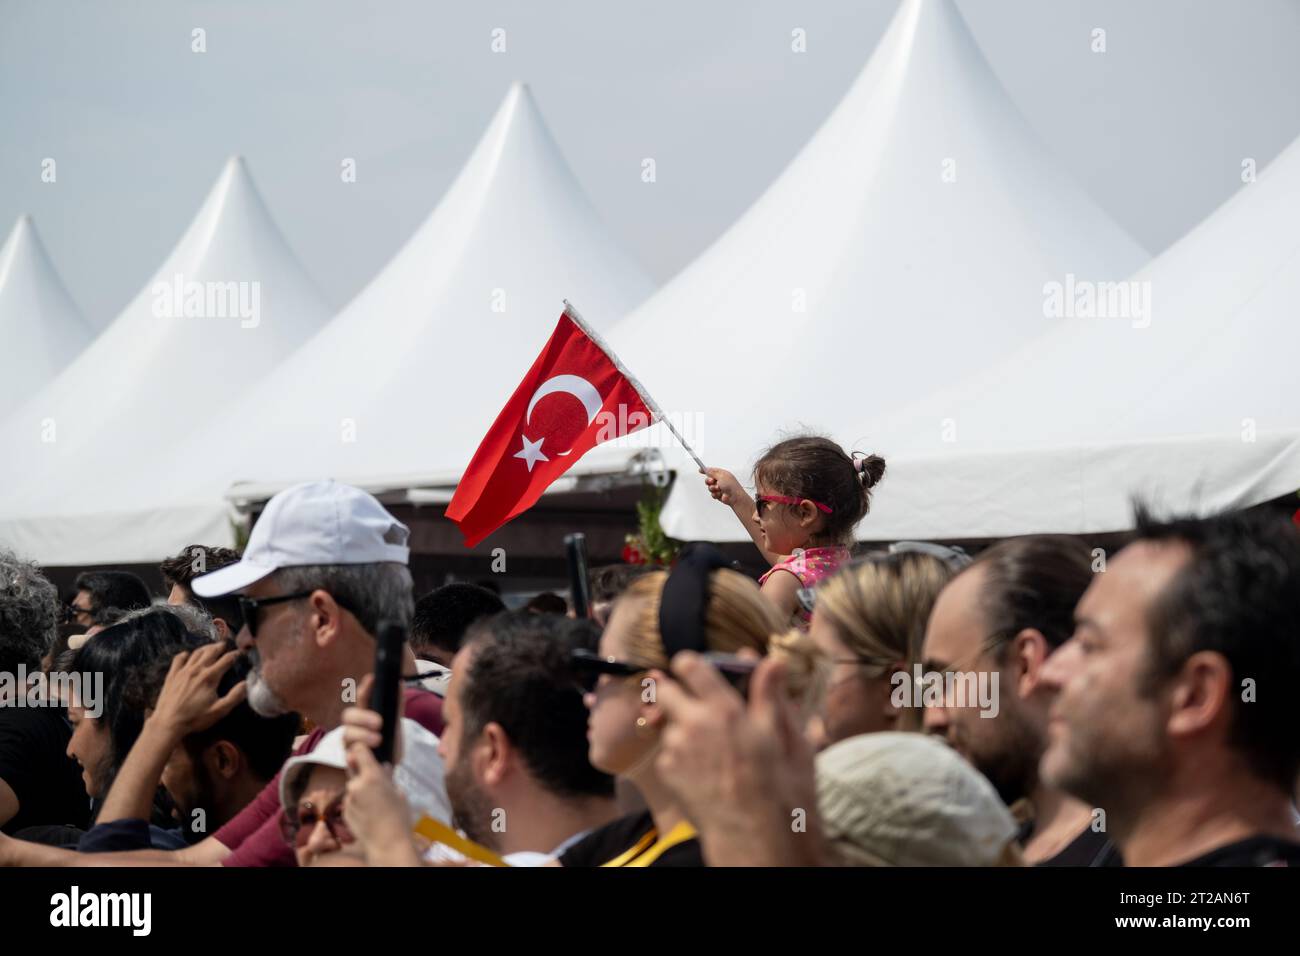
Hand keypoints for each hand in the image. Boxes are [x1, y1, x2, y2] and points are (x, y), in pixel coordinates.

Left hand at [148, 642, 246, 738]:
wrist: (168, 723)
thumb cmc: (195, 718)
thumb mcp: (219, 711)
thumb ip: (235, 696)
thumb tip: (246, 683)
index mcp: (210, 677)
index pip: (226, 660)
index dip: (235, 654)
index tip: (241, 653)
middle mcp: (197, 670)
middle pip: (211, 652)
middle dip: (220, 646)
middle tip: (226, 644)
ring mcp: (183, 671)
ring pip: (196, 653)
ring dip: (206, 648)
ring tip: (211, 647)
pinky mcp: (172, 675)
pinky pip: (179, 659)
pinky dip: (185, 654)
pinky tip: (188, 655)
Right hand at [341, 674, 405, 764]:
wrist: (387, 769)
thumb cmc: (388, 743)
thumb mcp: (395, 725)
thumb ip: (396, 706)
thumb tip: (399, 683)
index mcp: (364, 716)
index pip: (361, 699)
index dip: (365, 688)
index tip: (372, 678)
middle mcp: (354, 728)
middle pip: (348, 715)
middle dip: (363, 717)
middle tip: (379, 723)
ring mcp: (350, 744)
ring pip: (346, 735)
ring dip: (362, 736)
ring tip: (378, 740)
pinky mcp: (350, 761)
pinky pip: (347, 758)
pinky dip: (352, 757)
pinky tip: (357, 757)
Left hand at [343, 740, 420, 865]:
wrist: (387, 843)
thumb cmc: (399, 817)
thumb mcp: (399, 792)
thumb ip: (388, 777)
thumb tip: (384, 767)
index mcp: (372, 776)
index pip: (357, 750)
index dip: (362, 750)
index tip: (367, 752)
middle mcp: (355, 784)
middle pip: (353, 767)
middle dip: (360, 770)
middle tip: (373, 779)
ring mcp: (348, 799)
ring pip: (352, 785)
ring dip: (359, 788)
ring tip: (374, 801)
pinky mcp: (344, 811)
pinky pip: (350, 801)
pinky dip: (356, 802)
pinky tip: (369, 812)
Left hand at [653, 652, 823, 865]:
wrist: (754, 834)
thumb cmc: (778, 786)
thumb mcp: (784, 735)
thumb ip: (771, 694)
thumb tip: (773, 661)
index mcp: (725, 708)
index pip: (690, 666)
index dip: (689, 665)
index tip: (693, 669)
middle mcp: (694, 723)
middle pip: (664, 691)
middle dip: (673, 693)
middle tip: (692, 705)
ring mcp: (677, 748)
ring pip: (667, 724)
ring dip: (680, 729)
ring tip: (707, 749)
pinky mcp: (667, 771)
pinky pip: (668, 753)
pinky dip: (679, 757)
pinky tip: (702, 770)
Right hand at [703, 467, 742, 505]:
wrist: (735, 498)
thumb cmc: (732, 486)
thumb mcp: (721, 476)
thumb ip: (712, 472)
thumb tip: (707, 469)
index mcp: (722, 474)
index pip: (712, 470)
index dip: (706, 470)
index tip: (700, 470)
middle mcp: (721, 480)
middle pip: (709, 479)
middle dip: (709, 481)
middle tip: (712, 481)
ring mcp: (719, 487)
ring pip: (710, 487)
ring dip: (713, 488)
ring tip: (719, 489)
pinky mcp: (718, 494)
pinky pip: (712, 494)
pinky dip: (715, 494)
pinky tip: (720, 494)